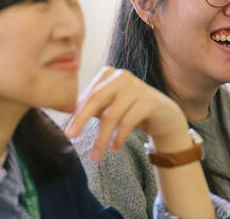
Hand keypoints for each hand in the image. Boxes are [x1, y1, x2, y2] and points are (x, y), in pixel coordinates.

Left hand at [65, 66, 187, 161]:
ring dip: (102, 138)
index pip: (88, 94)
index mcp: (108, 74)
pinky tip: (115, 148)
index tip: (67, 130)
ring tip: (95, 156)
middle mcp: (122, 76)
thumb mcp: (109, 107)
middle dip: (81, 119)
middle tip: (70, 136)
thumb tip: (66, 121)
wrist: (163, 114)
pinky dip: (119, 137)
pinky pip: (128, 122)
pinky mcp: (149, 100)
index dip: (76, 113)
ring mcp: (137, 86)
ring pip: (112, 115)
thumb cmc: (130, 109)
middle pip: (96, 99)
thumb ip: (91, 108)